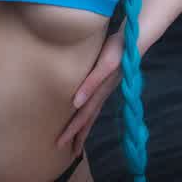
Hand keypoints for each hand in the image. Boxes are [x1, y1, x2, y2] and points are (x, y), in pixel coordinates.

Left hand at [56, 32, 123, 156]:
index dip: (72, 131)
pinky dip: (88, 114)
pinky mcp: (105, 83)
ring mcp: (105, 90)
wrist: (132, 42)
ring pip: (91, 114)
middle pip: (87, 119)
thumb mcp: (105, 65)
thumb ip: (91, 83)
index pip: (82, 117)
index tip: (60, 143)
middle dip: (76, 135)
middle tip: (64, 149)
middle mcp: (102, 94)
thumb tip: (75, 103)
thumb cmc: (117, 50)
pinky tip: (84, 111)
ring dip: (83, 128)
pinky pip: (94, 104)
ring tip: (76, 140)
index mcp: (99, 93)